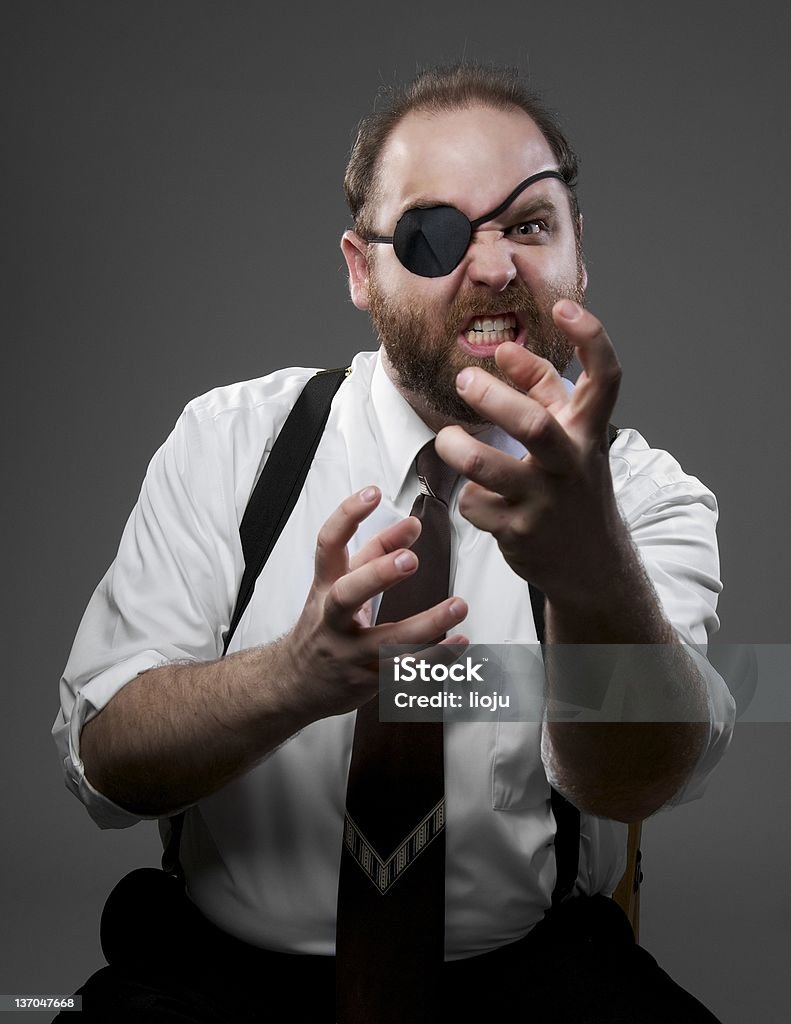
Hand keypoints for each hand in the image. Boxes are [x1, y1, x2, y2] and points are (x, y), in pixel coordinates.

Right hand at [282, 486, 467, 720]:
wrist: (293, 684)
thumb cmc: (322, 627)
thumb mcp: (339, 585)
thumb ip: (375, 553)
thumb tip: (411, 525)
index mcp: (324, 587)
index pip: (328, 544)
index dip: (347, 516)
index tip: (373, 493)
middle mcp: (331, 619)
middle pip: (347, 595)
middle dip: (378, 575)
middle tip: (411, 559)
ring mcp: (348, 652)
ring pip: (384, 640)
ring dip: (425, 624)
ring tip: (458, 606)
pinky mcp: (366, 680)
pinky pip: (404, 671)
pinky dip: (435, 659)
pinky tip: (458, 644)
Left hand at [435, 299, 627, 604]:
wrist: (592, 563)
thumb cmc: (573, 484)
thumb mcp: (571, 435)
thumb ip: (542, 389)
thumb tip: (507, 350)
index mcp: (588, 431)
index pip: (605, 378)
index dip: (590, 337)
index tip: (562, 306)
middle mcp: (572, 463)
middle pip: (533, 425)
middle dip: (492, 399)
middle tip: (464, 381)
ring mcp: (546, 500)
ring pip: (486, 470)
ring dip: (457, 449)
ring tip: (446, 440)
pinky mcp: (519, 532)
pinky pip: (475, 504)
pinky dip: (469, 498)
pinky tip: (479, 499)